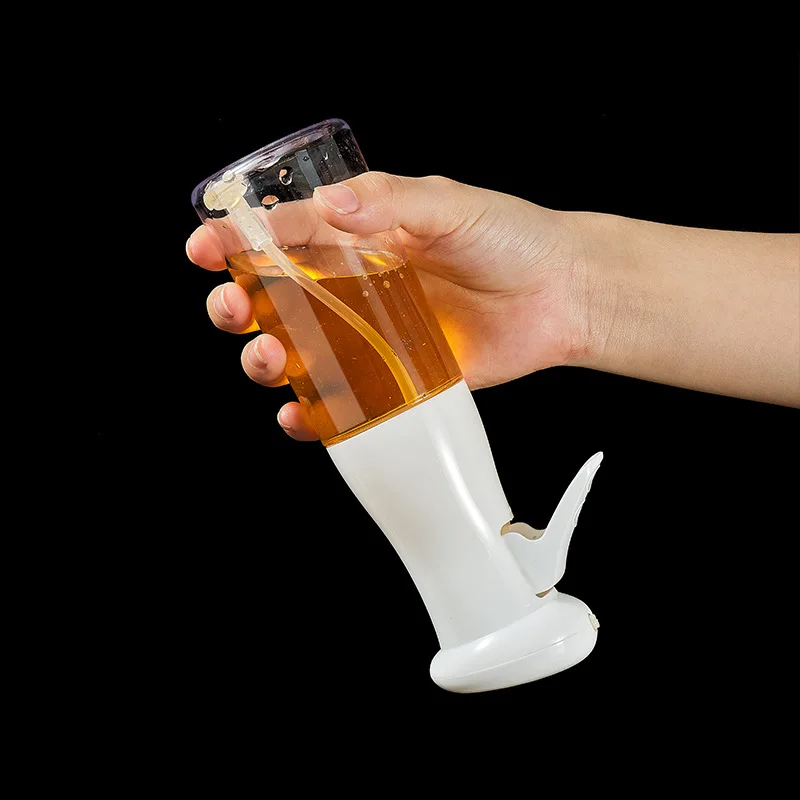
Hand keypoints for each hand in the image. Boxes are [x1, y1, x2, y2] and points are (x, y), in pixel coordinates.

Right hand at [186, 172, 590, 439]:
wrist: (561, 296)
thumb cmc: (511, 239)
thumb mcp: (451, 205)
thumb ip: (392, 203)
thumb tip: (331, 204)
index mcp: (357, 237)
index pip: (282, 236)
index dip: (235, 241)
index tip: (205, 247)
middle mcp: (353, 287)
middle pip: (273, 300)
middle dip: (238, 307)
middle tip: (234, 309)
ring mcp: (369, 336)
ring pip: (296, 353)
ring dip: (265, 360)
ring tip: (269, 359)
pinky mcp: (392, 379)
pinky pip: (340, 400)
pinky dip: (312, 412)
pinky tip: (299, 413)